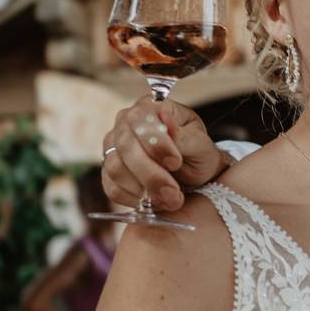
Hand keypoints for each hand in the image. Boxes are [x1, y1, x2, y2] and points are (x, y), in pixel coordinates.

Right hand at [101, 97, 224, 213]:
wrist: (194, 172)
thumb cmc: (198, 152)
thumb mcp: (200, 144)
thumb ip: (183, 136)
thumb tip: (165, 119)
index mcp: (150, 107)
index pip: (141, 120)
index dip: (156, 143)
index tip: (176, 163)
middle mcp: (125, 123)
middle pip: (125, 146)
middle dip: (151, 174)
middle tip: (174, 194)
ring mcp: (113, 146)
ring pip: (116, 168)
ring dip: (143, 190)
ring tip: (170, 201)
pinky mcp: (109, 170)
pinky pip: (111, 187)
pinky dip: (132, 199)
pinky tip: (153, 203)